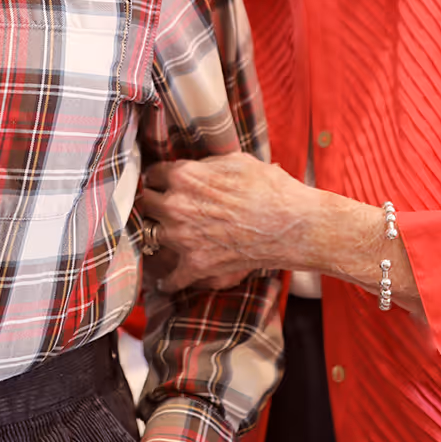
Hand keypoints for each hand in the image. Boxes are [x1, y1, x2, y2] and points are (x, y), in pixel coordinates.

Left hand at [135, 153, 313, 292]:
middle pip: (147, 203)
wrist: (293, 225)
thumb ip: (205, 165)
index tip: (160, 183)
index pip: (153, 174)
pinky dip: (167, 281)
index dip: (158, 178)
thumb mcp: (236, 160)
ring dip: (158, 235)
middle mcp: (176, 206)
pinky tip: (164, 281)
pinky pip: (171, 278)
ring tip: (161, 238)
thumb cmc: (270, 189)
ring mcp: (183, 238)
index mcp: (184, 177)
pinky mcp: (196, 264)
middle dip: (155, 203)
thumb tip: (194, 168)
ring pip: (152, 235)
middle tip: (162, 207)